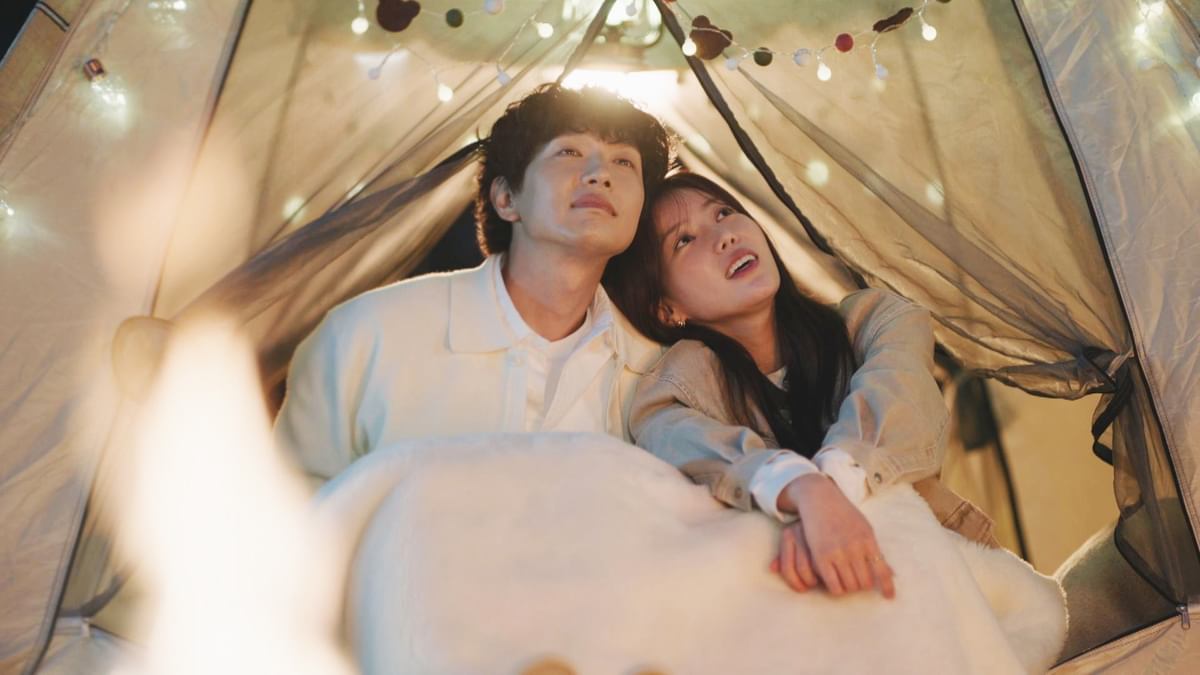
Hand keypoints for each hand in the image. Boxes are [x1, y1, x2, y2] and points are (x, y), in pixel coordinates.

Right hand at [773, 473, 894, 598]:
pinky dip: (836, 589)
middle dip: (862, 586)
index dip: (887, 586)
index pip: (882, 570)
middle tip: (857, 582)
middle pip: (865, 582)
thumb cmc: (843, 514)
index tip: (889, 597)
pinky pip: (834, 585)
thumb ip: (875, 549)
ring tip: (845, 582)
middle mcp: (855, 547)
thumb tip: (892, 573)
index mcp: (868, 539)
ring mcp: (838, 552)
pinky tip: (835, 584)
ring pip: (850, 586)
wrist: (819, 499)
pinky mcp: (821, 556)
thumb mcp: (864, 527)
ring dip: (849, 588)